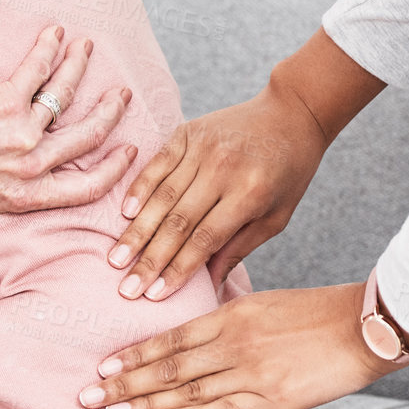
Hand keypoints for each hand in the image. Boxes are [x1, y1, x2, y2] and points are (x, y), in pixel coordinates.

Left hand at [0, 25, 136, 301]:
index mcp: (24, 195)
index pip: (83, 188)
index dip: (112, 172)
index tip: (127, 154)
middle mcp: (30, 163)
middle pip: (86, 138)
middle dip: (110, 116)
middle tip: (121, 98)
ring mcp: (20, 129)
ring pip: (66, 97)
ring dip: (82, 71)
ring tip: (90, 52)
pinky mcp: (3, 98)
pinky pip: (36, 70)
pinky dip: (49, 49)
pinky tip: (57, 33)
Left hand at [77, 284, 404, 408]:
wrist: (362, 327)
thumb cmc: (315, 313)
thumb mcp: (264, 304)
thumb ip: (228, 317)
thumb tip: (198, 329)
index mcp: (230, 315)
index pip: (170, 337)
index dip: (134, 354)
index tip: (104, 366)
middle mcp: (232, 342)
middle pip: (167, 366)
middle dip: (125, 382)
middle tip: (89, 397)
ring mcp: (249, 371)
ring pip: (186, 389)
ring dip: (145, 402)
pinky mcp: (271, 397)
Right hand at [108, 80, 328, 301]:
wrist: (292, 113)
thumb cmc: (288, 172)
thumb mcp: (276, 216)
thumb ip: (239, 248)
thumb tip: (208, 285)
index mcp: (250, 193)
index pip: (205, 239)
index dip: (177, 269)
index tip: (154, 296)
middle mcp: (223, 169)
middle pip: (178, 222)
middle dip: (149, 259)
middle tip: (126, 289)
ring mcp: (203, 147)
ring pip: (162, 196)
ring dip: (136, 231)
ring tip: (115, 259)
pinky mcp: (188, 132)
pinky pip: (157, 164)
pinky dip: (139, 189)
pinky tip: (124, 215)